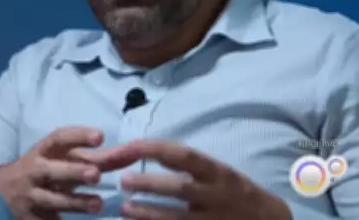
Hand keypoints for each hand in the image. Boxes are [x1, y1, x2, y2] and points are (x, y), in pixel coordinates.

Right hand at [0, 126, 111, 219]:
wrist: (2, 193)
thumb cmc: (45, 170)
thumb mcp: (65, 159)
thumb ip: (99, 157)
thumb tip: (134, 151)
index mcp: (44, 151)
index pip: (59, 138)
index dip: (78, 136)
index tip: (100, 136)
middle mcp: (35, 171)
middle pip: (52, 170)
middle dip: (73, 171)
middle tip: (96, 174)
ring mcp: (31, 196)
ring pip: (51, 199)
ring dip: (74, 202)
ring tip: (97, 204)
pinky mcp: (32, 218)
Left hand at [115, 140, 291, 219]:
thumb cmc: (236, 193)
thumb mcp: (219, 173)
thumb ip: (189, 166)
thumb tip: (147, 152)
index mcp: (217, 173)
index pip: (184, 155)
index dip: (156, 149)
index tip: (131, 146)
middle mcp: (216, 195)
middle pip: (180, 188)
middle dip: (150, 184)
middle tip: (123, 180)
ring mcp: (213, 219)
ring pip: (178, 217)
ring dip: (149, 213)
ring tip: (125, 208)